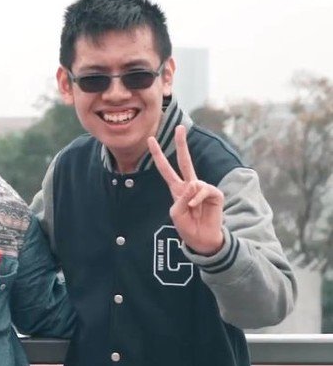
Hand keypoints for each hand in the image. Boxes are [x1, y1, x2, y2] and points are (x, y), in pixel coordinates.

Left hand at [147, 125, 224, 254]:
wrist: (202, 239)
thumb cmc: (187, 227)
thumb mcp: (176, 213)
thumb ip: (180, 198)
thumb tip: (193, 184)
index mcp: (177, 188)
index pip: (166, 169)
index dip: (158, 155)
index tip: (150, 139)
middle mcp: (190, 185)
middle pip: (184, 160)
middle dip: (182, 144)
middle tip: (180, 127)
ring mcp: (202, 188)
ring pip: (193, 182)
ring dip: (190, 199)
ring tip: (192, 210)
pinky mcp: (215, 193)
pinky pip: (203, 190)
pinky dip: (198, 199)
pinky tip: (197, 207)